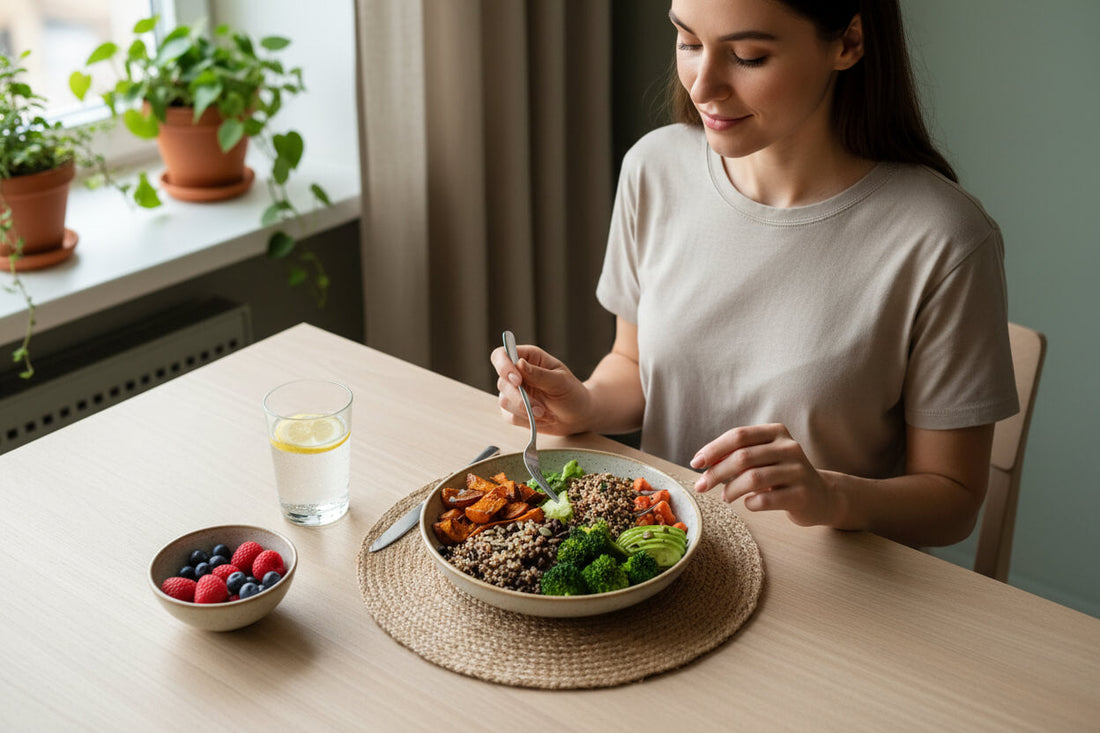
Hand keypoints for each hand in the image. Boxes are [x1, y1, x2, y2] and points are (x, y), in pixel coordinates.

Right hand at [489, 343, 590, 435]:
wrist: (577, 416)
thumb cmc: (572, 393)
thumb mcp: (560, 381)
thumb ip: (539, 374)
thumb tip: (519, 363)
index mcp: (528, 358)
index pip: (501, 355)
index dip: (503, 366)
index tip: (517, 380)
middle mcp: (517, 373)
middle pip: (502, 382)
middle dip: (520, 398)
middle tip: (540, 408)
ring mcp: (513, 393)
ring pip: (504, 401)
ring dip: (525, 410)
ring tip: (545, 413)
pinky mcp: (513, 410)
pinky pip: (510, 416)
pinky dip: (526, 420)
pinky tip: (541, 417)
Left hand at [690, 423, 836, 526]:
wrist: (821, 496)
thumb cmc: (781, 475)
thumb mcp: (762, 458)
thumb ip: (736, 455)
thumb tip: (703, 463)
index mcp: (776, 432)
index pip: (738, 435)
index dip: (713, 449)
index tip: (696, 463)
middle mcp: (789, 447)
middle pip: (742, 457)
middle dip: (716, 472)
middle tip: (701, 486)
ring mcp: (798, 471)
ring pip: (752, 478)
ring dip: (731, 490)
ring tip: (726, 497)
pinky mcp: (802, 495)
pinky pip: (765, 500)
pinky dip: (750, 503)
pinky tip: (749, 503)